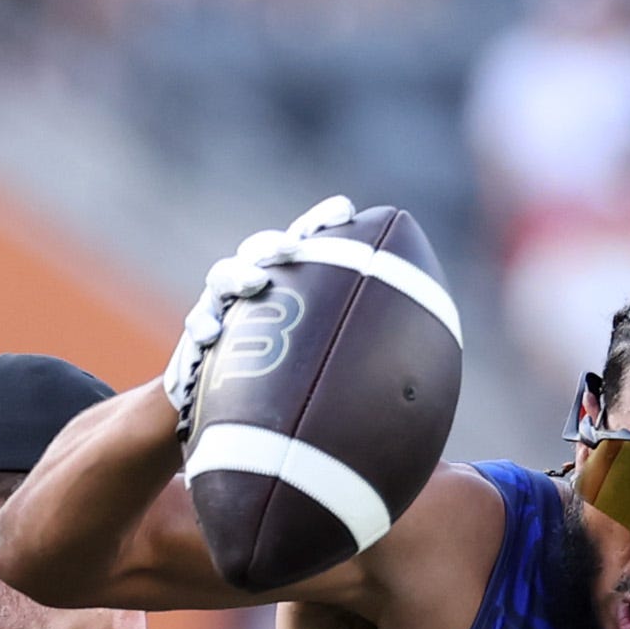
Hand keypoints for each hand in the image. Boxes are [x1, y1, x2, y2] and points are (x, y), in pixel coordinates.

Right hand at [165, 193, 354, 414]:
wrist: (237, 418)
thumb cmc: (299, 392)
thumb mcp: (339, 378)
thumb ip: (370, 365)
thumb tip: (432, 387)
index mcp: (295, 286)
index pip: (311, 244)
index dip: (324, 223)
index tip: (345, 210)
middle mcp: (258, 288)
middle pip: (263, 250)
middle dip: (277, 243)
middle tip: (292, 248)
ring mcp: (224, 309)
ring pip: (223, 277)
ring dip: (238, 274)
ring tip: (255, 281)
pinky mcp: (198, 339)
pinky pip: (197, 327)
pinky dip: (203, 325)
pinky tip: (211, 334)